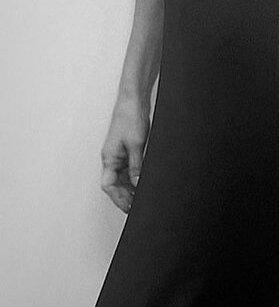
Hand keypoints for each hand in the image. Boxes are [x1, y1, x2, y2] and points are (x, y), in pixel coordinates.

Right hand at [101, 96, 150, 213]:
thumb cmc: (130, 117)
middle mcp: (112, 158)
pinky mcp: (127, 149)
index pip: (108, 185)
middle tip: (136, 206)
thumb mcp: (136, 145)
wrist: (134, 100)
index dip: (118, 198)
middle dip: (124, 196)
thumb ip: (136, 166)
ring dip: (129, 188)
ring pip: (121, 178)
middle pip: (114, 184)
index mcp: (109, 158)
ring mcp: (119, 153)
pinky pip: (128, 169)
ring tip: (141, 197)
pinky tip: (142, 182)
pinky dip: (134, 177)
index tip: (129, 206)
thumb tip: (137, 184)